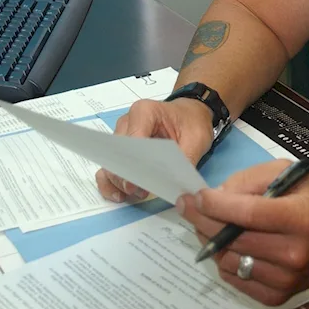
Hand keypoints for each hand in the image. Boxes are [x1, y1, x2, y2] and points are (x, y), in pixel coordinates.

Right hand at [96, 97, 213, 201]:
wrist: (191, 115)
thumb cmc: (192, 122)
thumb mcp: (197, 138)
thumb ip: (185, 159)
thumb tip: (175, 183)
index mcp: (144, 112)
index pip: (132, 139)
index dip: (132, 162)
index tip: (137, 183)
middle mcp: (127, 122)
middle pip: (117, 152)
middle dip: (125, 175)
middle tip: (140, 192)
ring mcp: (122, 136)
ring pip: (111, 162)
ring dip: (119, 181)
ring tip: (137, 194)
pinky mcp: (122, 149)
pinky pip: (110, 167)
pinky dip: (113, 183)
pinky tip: (122, 196)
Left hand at [177, 160, 308, 306]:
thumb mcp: (289, 173)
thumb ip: (251, 180)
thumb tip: (215, 197)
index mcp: (302, 218)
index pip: (248, 213)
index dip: (216, 205)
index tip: (196, 196)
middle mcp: (295, 252)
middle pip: (233, 238)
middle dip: (203, 220)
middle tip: (188, 206)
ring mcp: (286, 279)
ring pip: (228, 260)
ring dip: (211, 241)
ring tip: (210, 224)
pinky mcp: (278, 296)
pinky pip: (235, 279)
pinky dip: (224, 260)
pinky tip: (228, 245)